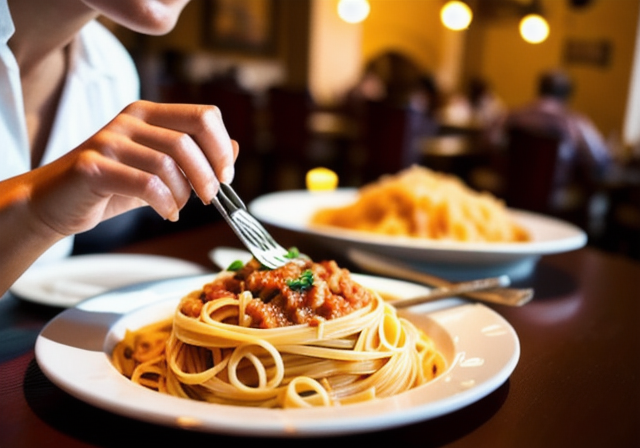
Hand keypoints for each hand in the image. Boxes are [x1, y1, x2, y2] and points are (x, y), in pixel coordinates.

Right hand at [20, 100, 237, 236]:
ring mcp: (109, 141)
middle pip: (189, 140)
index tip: (226, 176)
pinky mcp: (94, 166)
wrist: (53, 201)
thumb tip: (234, 149)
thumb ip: (193, 158)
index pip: (203, 115)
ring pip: (169, 163)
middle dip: (208, 175)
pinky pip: (146, 184)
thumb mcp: (157, 170)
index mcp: (148, 114)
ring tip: (179, 207)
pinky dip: (165, 203)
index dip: (221, 147)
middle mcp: (130, 120)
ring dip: (185, 193)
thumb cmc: (110, 186)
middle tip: (209, 197)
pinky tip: (166, 213)